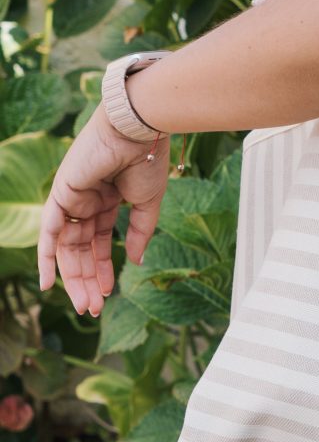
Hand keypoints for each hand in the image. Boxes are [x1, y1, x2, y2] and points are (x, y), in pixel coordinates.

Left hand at [37, 105, 171, 317]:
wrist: (138, 132)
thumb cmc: (147, 161)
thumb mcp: (148, 204)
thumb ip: (141, 232)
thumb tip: (136, 261)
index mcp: (108, 201)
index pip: (100, 242)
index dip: (104, 268)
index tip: (108, 293)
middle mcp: (86, 202)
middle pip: (82, 250)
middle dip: (88, 280)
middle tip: (94, 308)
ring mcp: (71, 199)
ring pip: (68, 248)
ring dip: (75, 278)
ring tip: (86, 304)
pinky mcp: (61, 195)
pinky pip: (50, 232)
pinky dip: (46, 257)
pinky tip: (49, 283)